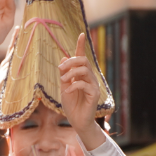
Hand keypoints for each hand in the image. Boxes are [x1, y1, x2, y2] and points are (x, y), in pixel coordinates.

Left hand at [59, 32, 102, 149]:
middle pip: (83, 61)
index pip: (82, 57)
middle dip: (71, 62)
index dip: (81, 45)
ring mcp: (93, 85)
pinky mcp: (94, 94)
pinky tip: (68, 90)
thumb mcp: (64, 87)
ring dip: (71, 73)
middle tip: (60, 69)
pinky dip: (74, 85)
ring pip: (84, 70)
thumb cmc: (71, 105)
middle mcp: (89, 77)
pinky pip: (84, 83)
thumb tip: (64, 57)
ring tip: (64, 81)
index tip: (81, 34)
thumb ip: (64, 74)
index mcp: (81, 75)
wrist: (77, 121)